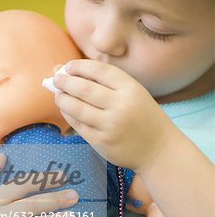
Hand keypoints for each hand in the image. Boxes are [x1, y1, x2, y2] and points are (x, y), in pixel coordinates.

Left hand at [53, 59, 175, 170]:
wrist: (159, 150)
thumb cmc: (143, 118)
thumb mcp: (134, 94)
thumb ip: (107, 84)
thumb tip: (68, 71)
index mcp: (131, 89)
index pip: (100, 71)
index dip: (80, 67)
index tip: (68, 66)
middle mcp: (121, 106)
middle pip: (84, 89)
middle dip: (66, 81)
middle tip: (56, 79)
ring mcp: (110, 126)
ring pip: (77, 108)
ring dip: (62, 99)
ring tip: (58, 94)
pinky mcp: (102, 142)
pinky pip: (79, 125)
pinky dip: (68, 115)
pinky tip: (66, 109)